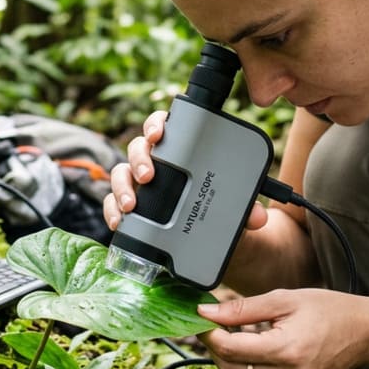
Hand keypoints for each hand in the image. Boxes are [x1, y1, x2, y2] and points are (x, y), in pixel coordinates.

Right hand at [103, 110, 267, 230]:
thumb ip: (246, 209)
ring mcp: (141, 184)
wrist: (219, 244)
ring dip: (122, 187)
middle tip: (148, 175)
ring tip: (131, 206)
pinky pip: (112, 203)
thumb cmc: (224, 212)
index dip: (156, 124)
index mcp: (182, 151)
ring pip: (121, 174)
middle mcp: (157, 162)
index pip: (165, 126)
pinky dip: (112, 211)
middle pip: (138, 148)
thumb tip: (256, 216)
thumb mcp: (237, 209)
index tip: (158, 134)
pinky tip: (118, 222)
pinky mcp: (131, 207)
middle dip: (139, 159)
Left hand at [197, 289, 368, 368]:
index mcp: (285, 350)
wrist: (366, 332)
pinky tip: (253, 357)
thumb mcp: (284, 299)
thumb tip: (206, 313)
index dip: (209, 334)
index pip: (228, 349)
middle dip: (216, 348)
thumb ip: (242, 309)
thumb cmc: (329, 310)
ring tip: (234, 341)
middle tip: (215, 327)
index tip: (203, 319)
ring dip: (228, 366)